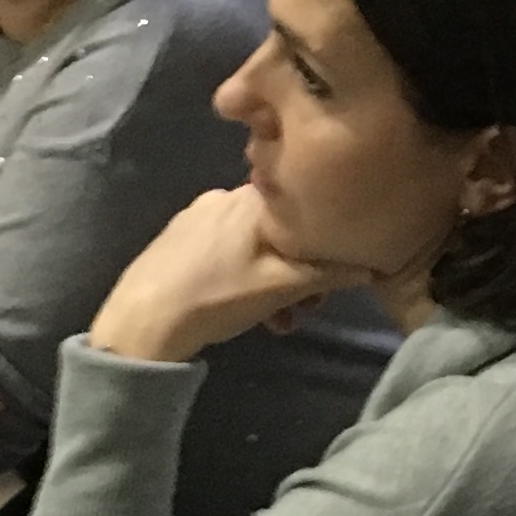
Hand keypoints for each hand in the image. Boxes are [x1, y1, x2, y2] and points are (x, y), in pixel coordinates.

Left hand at [89, 186, 358, 367]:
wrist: (143, 319)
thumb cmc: (218, 296)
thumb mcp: (283, 287)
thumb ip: (328, 272)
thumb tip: (372, 263)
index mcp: (255, 197)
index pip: (307, 207)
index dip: (326, 244)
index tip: (329, 281)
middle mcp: (227, 194)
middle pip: (282, 228)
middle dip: (299, 271)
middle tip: (302, 311)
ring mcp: (199, 213)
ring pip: (254, 243)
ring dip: (272, 280)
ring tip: (273, 322)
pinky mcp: (178, 236)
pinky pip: (226, 249)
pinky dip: (242, 275)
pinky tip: (239, 308)